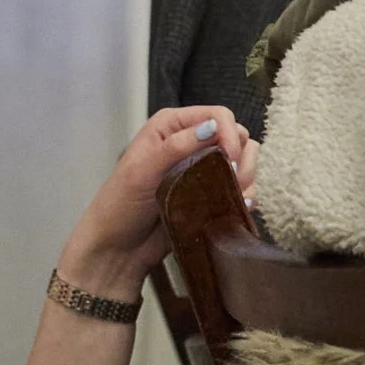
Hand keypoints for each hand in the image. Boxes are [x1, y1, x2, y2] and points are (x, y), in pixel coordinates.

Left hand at [57, 103, 256, 296]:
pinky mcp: (211, 195)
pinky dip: (244, 197)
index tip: (230, 161)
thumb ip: (176, 146)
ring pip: (245, 162)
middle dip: (240, 159)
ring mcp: (203, 169)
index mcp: (172, 126)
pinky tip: (233, 208)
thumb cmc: (121, 206)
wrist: (118, 249)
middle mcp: (191, 142)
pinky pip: (243, 188)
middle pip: (238, 137)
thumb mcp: (141, 171)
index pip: (218, 115)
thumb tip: (212, 127)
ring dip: (246, 179)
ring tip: (228, 197)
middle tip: (229, 182)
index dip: (230, 134)